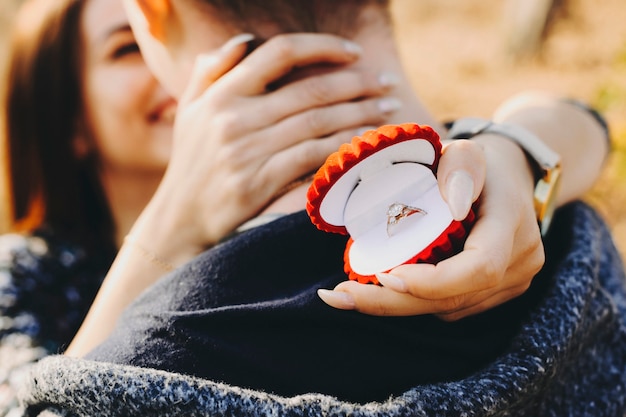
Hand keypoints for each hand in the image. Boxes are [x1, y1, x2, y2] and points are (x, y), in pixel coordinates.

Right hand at [135, 33, 400, 262]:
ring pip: (317, 123)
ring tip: (387, 109)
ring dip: (359, 114)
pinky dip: (342, 147)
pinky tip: (364, 142)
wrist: (179, 219)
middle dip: (357, 83)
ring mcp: (246, 151)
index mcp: (221, 94)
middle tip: (387, 82)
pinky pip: (311, 158)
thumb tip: (246, 39)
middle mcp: (233, 118)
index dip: (322, 46)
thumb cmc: (191, 161)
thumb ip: (212, 71)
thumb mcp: (190, 111)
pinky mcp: (258, 183)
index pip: (280, 52)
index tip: (354, 51)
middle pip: (309, 90)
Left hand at [318, 135, 545, 319]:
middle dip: (394, 303)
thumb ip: (461, 164)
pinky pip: (453, 308)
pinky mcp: (499, 292)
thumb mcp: (467, 150)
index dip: (432, 281)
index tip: (384, 275)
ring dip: (398, 306)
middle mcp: (521, 260)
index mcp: (512, 222)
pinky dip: (415, 302)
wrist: (509, 179)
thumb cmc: (481, 163)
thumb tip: (452, 204)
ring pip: (450, 310)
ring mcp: (514, 281)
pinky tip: (384, 288)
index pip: (479, 267)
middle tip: (340, 296)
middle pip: (455, 299)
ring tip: (350, 293)